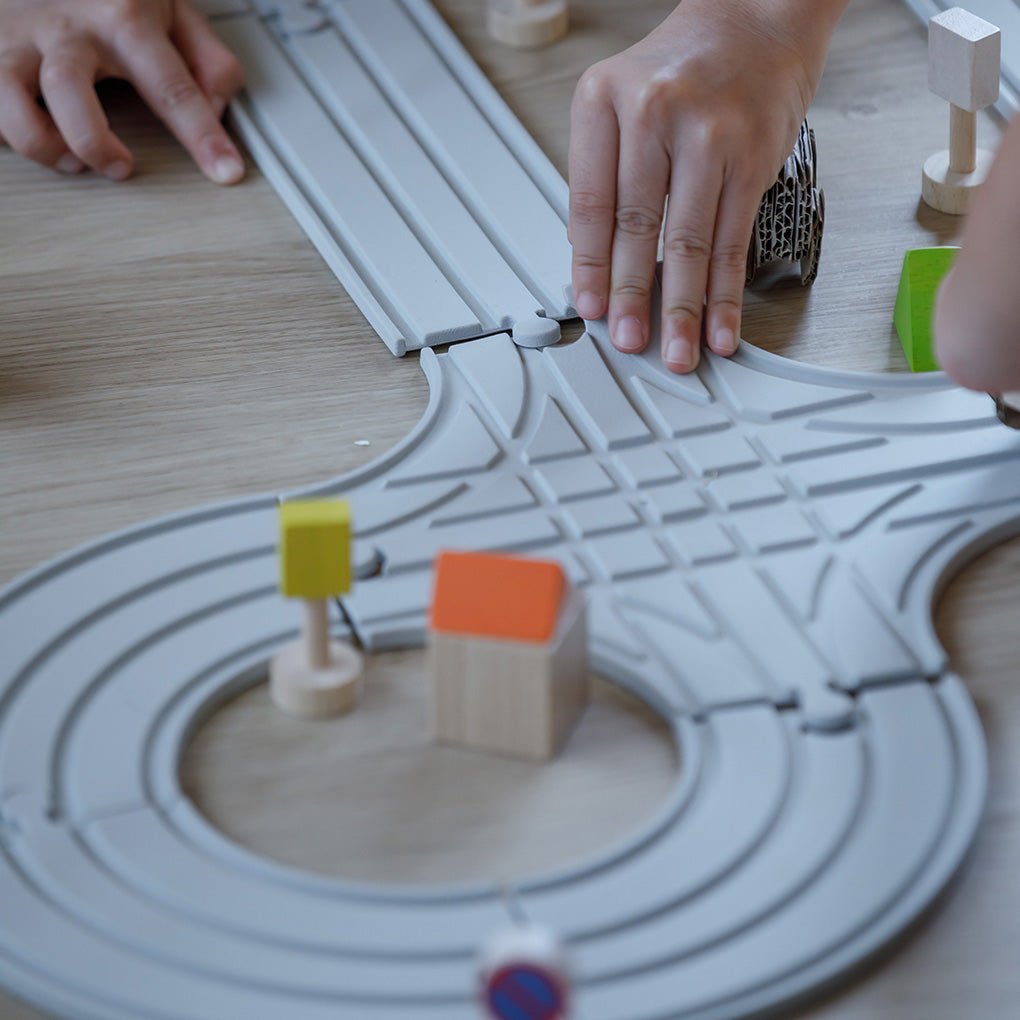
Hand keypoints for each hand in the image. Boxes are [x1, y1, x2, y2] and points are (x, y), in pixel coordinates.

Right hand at [0, 0, 243, 182]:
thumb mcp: (169, 5)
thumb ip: (205, 56)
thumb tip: (218, 104)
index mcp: (123, 16)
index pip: (172, 86)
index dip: (203, 135)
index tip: (226, 171)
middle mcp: (67, 28)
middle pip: (68, 90)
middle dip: (95, 143)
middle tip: (122, 166)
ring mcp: (19, 40)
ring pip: (12, 104)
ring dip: (46, 146)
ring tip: (76, 160)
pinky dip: (10, 134)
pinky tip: (38, 136)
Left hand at [568, 0, 840, 372]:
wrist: (755, 19)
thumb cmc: (681, 70)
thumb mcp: (620, 104)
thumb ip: (605, 176)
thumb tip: (597, 264)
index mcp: (603, 101)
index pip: (590, 201)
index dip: (590, 266)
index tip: (591, 308)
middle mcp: (654, 113)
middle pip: (637, 225)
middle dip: (632, 296)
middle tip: (630, 340)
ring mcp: (708, 135)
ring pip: (690, 241)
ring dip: (683, 307)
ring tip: (677, 350)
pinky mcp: (753, 159)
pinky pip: (734, 240)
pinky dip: (726, 293)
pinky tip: (720, 325)